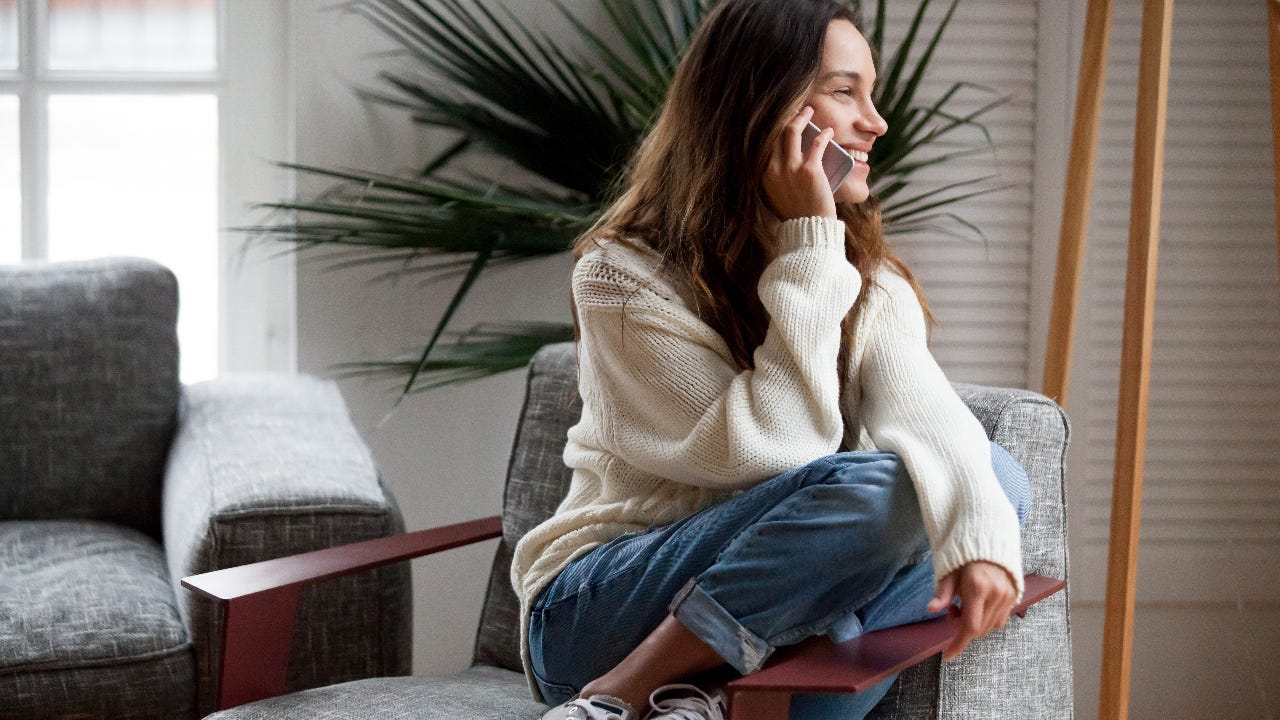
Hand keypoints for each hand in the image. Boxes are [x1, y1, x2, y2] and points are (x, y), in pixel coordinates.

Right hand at [762, 106, 837, 221]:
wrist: (807, 229)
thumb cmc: (795, 215)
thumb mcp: (774, 197)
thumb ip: (773, 180)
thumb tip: (777, 167)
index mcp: (763, 174)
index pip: (766, 143)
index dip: (775, 128)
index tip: (783, 121)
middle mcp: (773, 168)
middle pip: (777, 132)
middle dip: (788, 117)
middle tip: (799, 112)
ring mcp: (791, 168)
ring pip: (792, 131)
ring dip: (802, 118)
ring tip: (810, 112)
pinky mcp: (810, 170)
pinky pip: (817, 143)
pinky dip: (824, 135)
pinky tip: (829, 131)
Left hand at [926, 560, 1017, 660]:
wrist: (990, 540)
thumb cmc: (965, 556)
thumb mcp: (949, 572)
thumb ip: (942, 593)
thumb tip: (931, 609)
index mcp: (978, 588)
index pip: (970, 627)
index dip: (958, 644)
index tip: (947, 656)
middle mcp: (996, 594)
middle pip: (978, 629)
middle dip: (962, 628)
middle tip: (953, 610)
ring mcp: (1007, 596)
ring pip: (990, 627)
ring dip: (975, 624)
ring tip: (965, 604)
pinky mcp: (1014, 595)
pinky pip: (1000, 619)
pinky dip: (987, 619)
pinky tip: (979, 605)